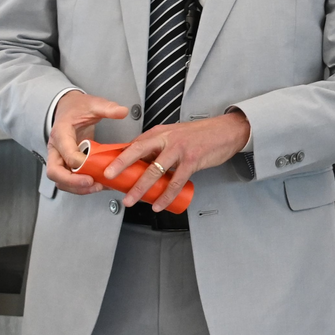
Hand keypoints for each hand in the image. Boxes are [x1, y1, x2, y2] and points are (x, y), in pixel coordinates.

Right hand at [46, 91, 129, 193]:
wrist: (68, 108)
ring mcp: (59, 158)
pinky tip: (97, 185)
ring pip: (60, 180)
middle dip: (72, 182)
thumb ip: (107, 108)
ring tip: (97, 187)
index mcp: (61, 133)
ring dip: (77, 187)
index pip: (65, 152)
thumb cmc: (78, 108)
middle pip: (54, 172)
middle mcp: (56, 148)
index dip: (78, 162)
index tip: (93, 165)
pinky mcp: (65, 164)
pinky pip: (69, 179)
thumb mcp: (93, 104)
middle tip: (91, 183)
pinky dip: (80, 186)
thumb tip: (123, 111)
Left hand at [106, 110, 251, 211]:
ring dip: (140, 188)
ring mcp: (180, 149)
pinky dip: (166, 195)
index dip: (119, 156)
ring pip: (155, 171)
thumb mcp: (175, 135)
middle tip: (109, 179)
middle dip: (121, 166)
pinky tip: (159, 204)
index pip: (134, 144)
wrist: (227, 131)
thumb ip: (159, 147)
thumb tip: (141, 164)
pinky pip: (175, 182)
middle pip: (139, 152)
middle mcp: (167, 138)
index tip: (107, 168)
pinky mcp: (192, 161)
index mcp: (160, 132)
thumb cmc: (201, 135)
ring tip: (130, 200)